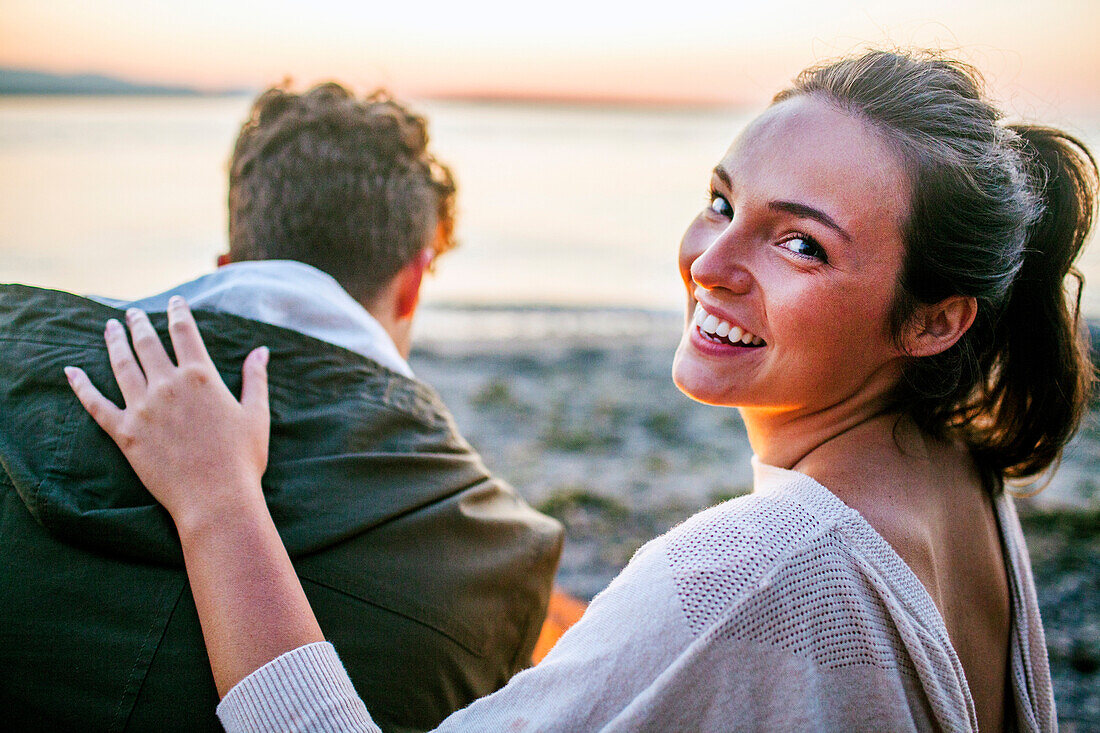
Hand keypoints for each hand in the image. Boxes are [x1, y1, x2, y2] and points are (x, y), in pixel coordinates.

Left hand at [65, 296, 270, 534]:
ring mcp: (142, 408)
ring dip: (114, 342)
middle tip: (133, 313)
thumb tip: (261, 351)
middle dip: (140, 324)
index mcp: (201, 377)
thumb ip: (255, 378)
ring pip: (121, 365)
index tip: (174, 302)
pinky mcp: (124, 433)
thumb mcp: (256, 414)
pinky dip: (82, 386)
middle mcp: (167, 385)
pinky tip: (71, 371)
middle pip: (148, 343)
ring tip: (110, 327)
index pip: (185, 333)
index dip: (179, 313)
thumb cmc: (242, 459)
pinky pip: (95, 404)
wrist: (216, 498)